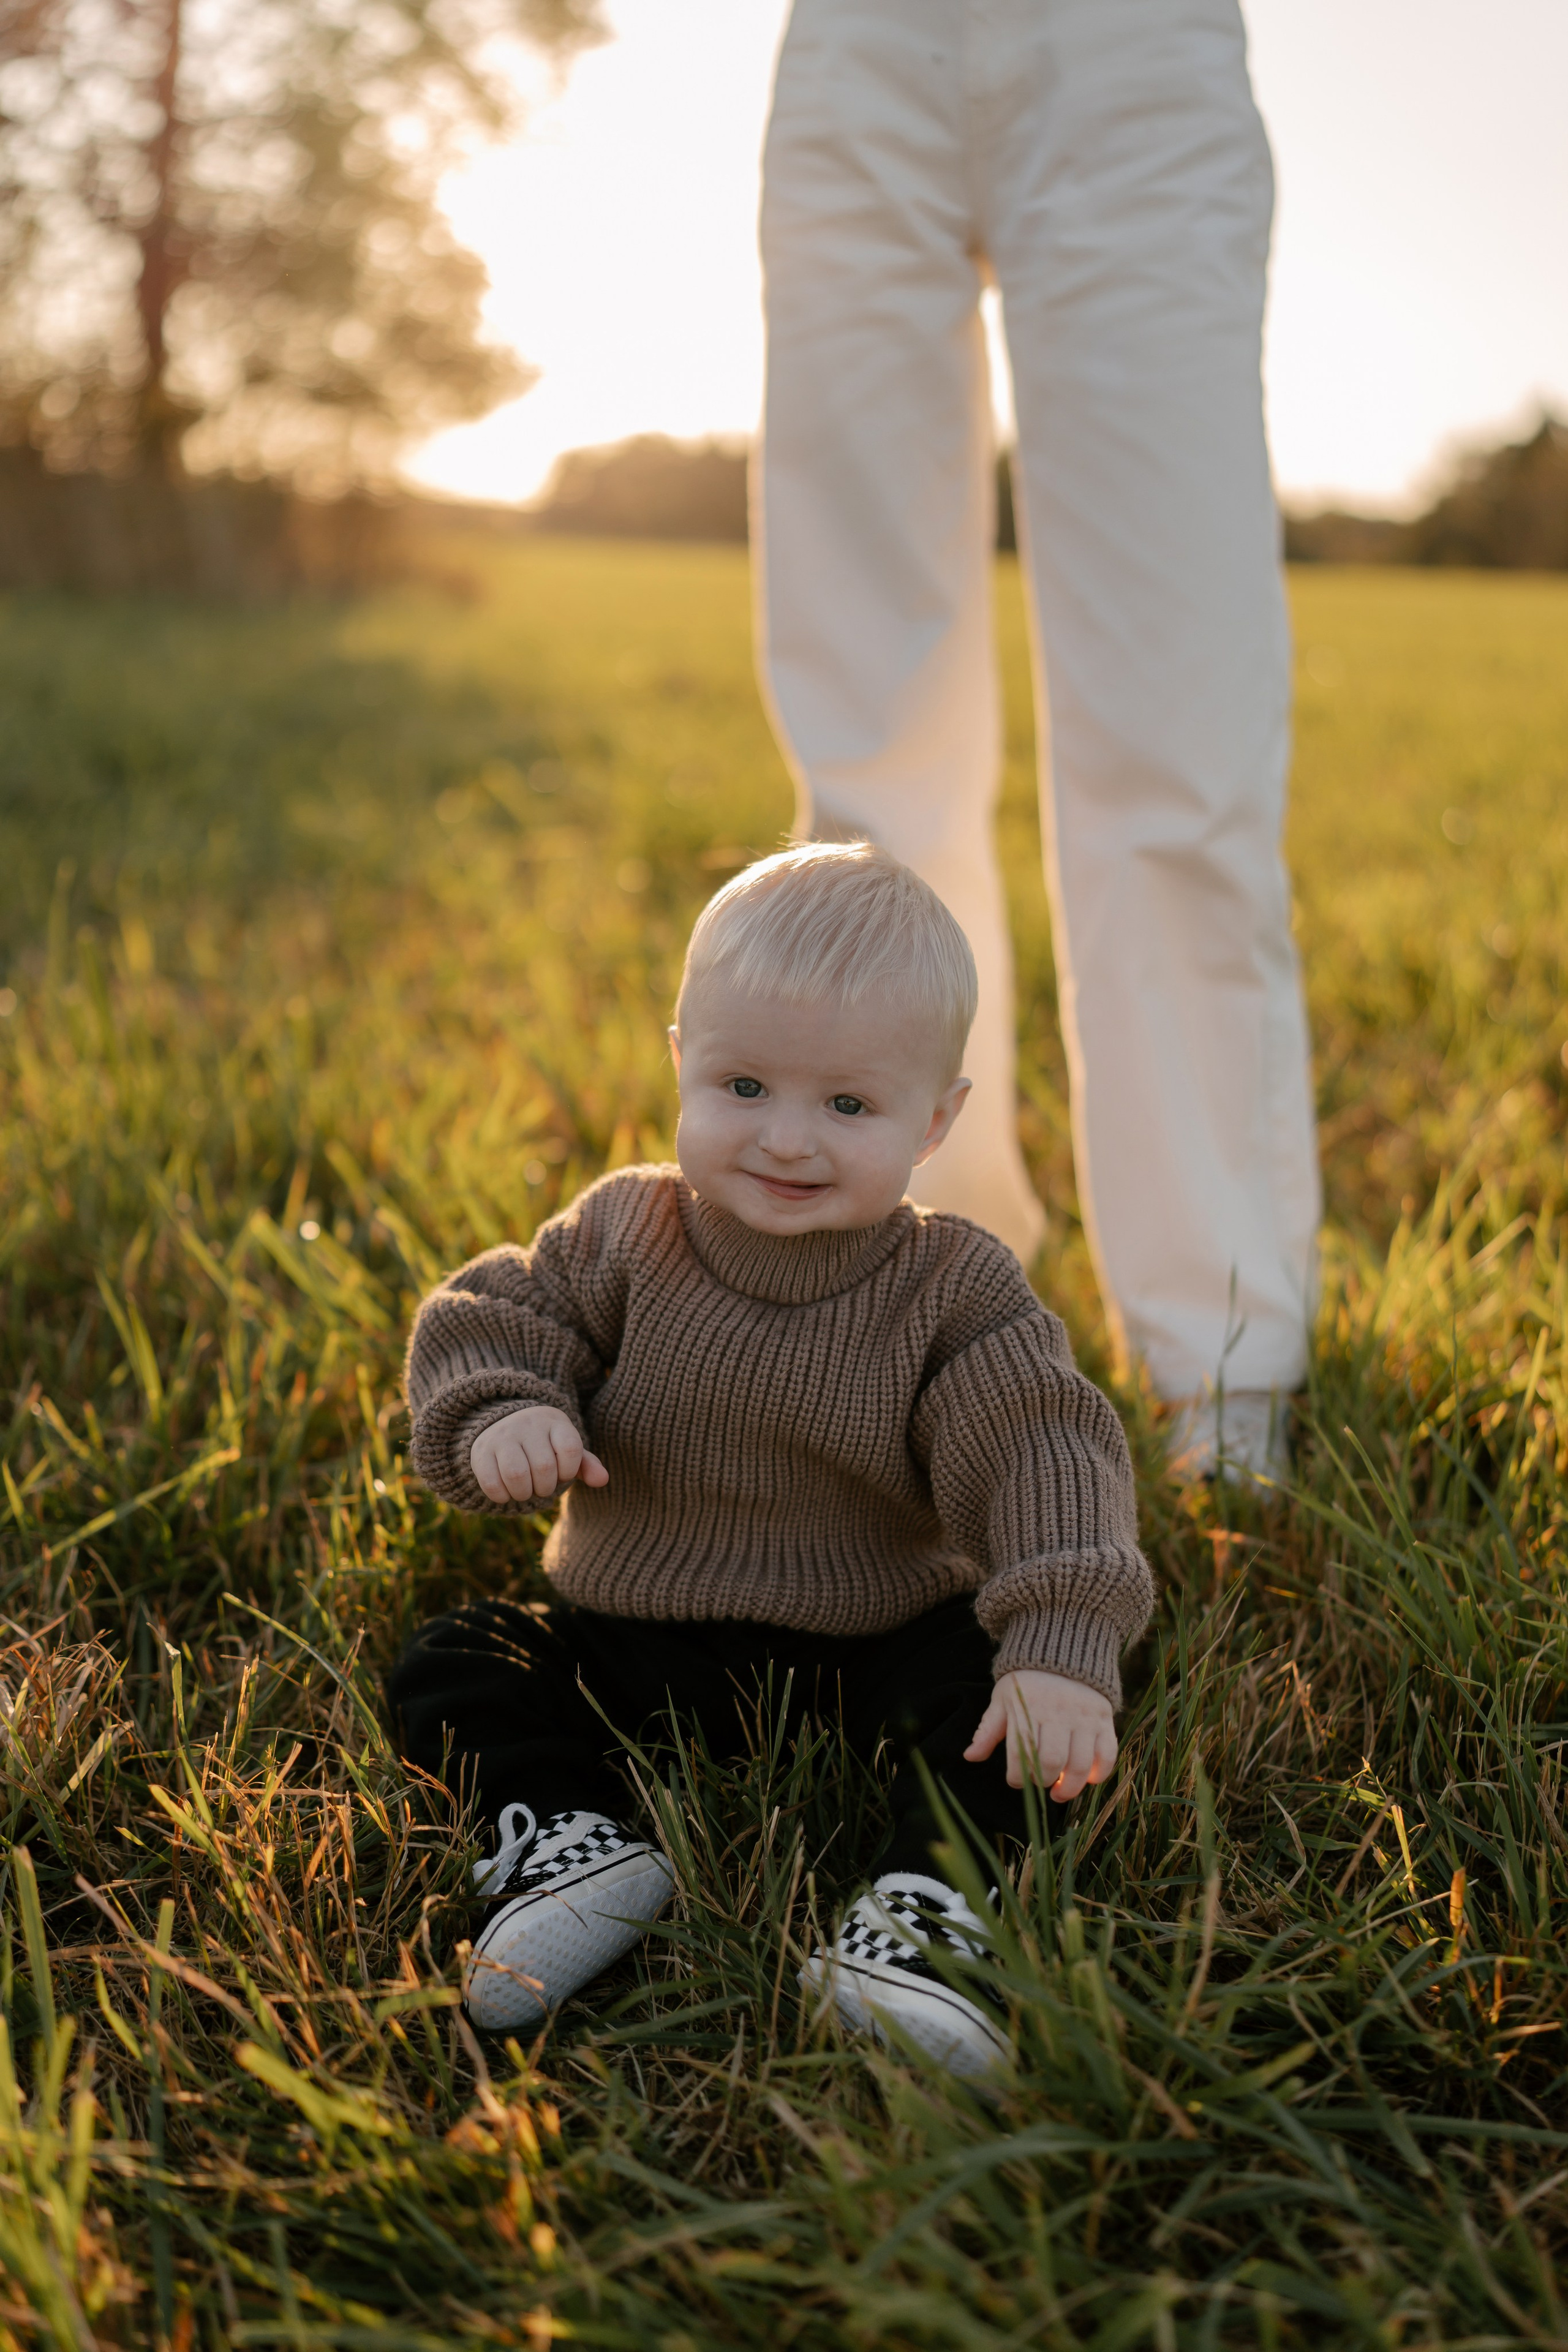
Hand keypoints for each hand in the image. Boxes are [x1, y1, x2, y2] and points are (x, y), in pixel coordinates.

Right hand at [469, 1407, 607, 1505]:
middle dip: (546, 1487)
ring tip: (526, 1491)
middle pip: (544, 1467)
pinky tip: (507, 1492)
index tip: (562, 1473)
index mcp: (554, 1422)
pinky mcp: (481, 1452)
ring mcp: (502, 1436)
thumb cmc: (544, 1444)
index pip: (571, 1450)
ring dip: (524, 1493)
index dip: (569, 1471)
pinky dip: (502, 1496)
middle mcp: (527, 1424)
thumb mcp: (566, 1449)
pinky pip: (492, 1483)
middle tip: (542, 1486)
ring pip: (517, 1475)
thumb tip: (603, 1480)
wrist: (502, 1424)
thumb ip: (586, 1464)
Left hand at [964, 1669, 1116, 1799]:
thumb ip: (988, 1729)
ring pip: (1079, 1764)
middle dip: (1042, 1782)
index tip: (1016, 1781)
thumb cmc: (1027, 1682)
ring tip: (1060, 1792)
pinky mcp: (1104, 1719)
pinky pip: (1106, 1754)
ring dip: (1070, 1787)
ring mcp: (1084, 1716)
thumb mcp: (1003, 1699)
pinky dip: (1099, 1774)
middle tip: (1039, 1784)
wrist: (1063, 1653)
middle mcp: (1057, 1712)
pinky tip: (1087, 1779)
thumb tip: (970, 1756)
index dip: (1017, 1777)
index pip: (1021, 1754)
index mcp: (1028, 1707)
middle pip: (1050, 1762)